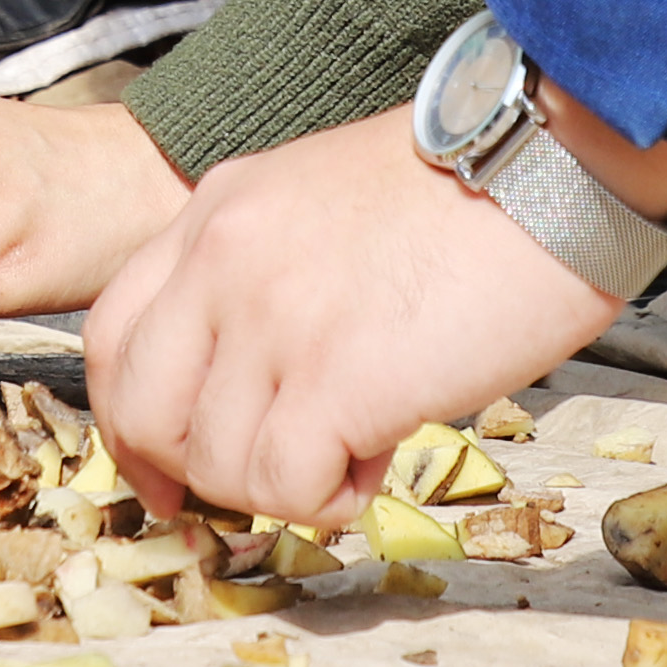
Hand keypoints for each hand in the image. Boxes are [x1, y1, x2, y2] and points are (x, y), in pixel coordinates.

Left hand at [83, 108, 629, 520]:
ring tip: (359, 446)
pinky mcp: (335, 381)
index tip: (167, 469)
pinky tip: (378, 459)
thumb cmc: (469, 192)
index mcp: (218, 211)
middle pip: (142, 410)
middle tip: (265, 480)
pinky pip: (287, 488)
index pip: (114, 333)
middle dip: (195, 470)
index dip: (131, 422)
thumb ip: (266, 279)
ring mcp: (273, 319)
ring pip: (218, 464)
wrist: (552, 168)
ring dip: (284, 485)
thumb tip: (258, 391)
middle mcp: (224, 260)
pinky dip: (330, 498)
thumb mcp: (322, 201)